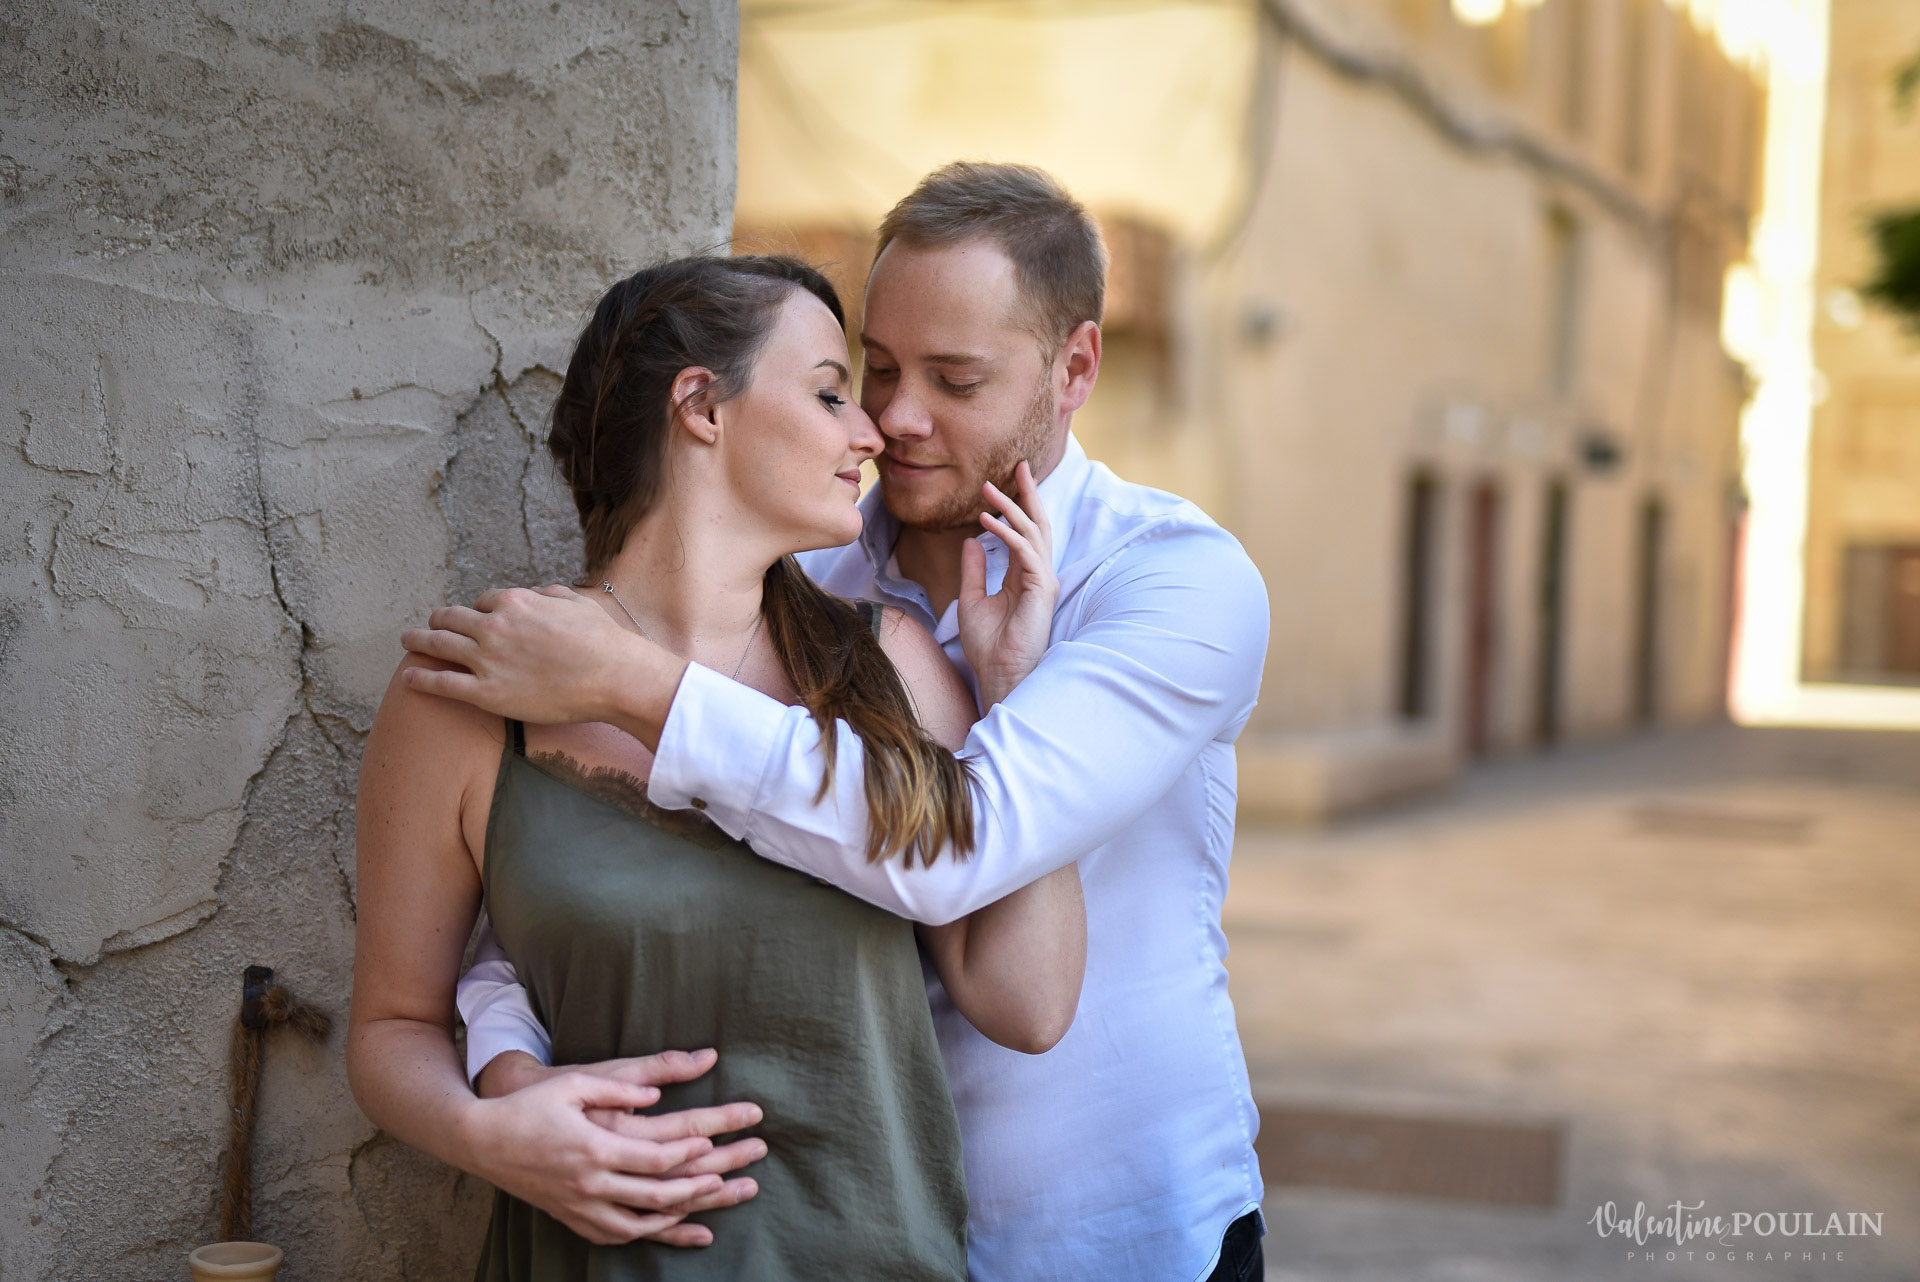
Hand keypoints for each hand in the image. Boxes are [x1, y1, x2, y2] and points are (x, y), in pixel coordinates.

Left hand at [399, 584, 684, 731]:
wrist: (614, 676)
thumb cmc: (603, 641)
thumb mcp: (577, 603)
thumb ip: (550, 594)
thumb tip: (537, 592)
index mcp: (515, 602)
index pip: (482, 601)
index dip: (478, 611)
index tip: (476, 620)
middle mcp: (494, 626)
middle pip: (451, 618)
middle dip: (438, 620)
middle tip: (429, 625)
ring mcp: (487, 660)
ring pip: (439, 645)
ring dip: (418, 641)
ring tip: (407, 642)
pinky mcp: (486, 693)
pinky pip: (443, 683)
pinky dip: (421, 678)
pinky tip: (409, 677)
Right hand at [460, 1049, 764, 1246]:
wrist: (483, 1140)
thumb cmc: (531, 1105)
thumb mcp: (574, 1084)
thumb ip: (618, 1088)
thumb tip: (657, 1091)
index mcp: (593, 1147)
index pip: (652, 1157)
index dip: (686, 1151)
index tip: (713, 1141)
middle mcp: (588, 1183)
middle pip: (654, 1196)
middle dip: (698, 1187)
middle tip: (731, 1179)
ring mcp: (578, 1205)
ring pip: (637, 1224)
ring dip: (677, 1217)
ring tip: (711, 1208)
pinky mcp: (569, 1216)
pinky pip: (612, 1235)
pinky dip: (644, 1234)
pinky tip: (667, 1227)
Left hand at [958, 460, 1057, 707]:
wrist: (997, 676)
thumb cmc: (988, 647)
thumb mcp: (972, 599)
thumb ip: (974, 569)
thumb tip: (970, 541)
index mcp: (1025, 577)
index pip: (1025, 533)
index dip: (1017, 506)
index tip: (1007, 481)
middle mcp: (1038, 575)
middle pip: (1037, 525)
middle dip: (1028, 494)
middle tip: (1018, 466)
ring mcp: (1043, 581)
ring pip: (1033, 533)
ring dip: (1012, 508)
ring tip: (989, 490)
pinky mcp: (1040, 589)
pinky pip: (1024, 552)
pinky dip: (1006, 533)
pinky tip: (985, 522)